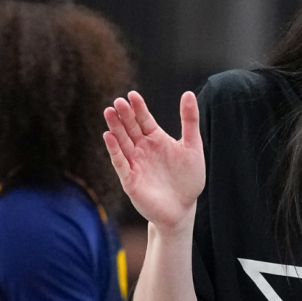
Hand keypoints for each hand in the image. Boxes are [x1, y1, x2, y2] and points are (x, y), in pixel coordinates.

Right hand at [104, 91, 203, 233]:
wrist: (183, 208)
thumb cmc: (189, 178)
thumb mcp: (192, 146)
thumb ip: (189, 121)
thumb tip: (188, 93)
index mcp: (156, 139)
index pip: (144, 119)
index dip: (138, 108)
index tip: (133, 95)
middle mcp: (142, 149)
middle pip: (130, 128)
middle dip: (124, 115)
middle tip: (118, 102)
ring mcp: (135, 163)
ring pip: (122, 142)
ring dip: (115, 128)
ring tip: (109, 112)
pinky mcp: (130, 179)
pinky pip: (120, 162)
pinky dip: (114, 150)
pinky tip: (109, 136)